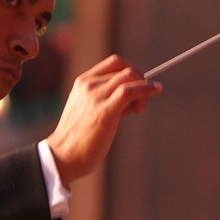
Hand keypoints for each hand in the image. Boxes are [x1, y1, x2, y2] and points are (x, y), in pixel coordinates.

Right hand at [46, 55, 161, 186]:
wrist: (63, 157)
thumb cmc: (79, 139)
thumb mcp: (91, 111)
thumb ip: (110, 101)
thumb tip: (137, 97)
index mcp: (83, 82)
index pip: (114, 63)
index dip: (131, 71)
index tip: (137, 87)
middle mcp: (89, 85)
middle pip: (125, 69)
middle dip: (140, 80)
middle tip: (141, 102)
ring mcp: (96, 96)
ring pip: (130, 76)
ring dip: (144, 87)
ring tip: (140, 108)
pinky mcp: (105, 111)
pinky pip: (130, 91)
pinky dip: (147, 88)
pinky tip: (156, 90)